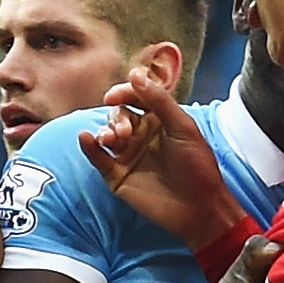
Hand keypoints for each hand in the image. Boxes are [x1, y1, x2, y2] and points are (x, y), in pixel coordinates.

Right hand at [79, 68, 246, 255]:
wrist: (197, 208)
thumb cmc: (197, 167)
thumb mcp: (182, 127)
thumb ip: (158, 101)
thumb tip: (135, 74)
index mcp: (160, 120)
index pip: (136, 98)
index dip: (125, 92)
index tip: (115, 95)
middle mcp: (142, 135)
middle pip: (119, 114)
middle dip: (118, 117)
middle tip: (125, 131)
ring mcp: (128, 155)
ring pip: (107, 134)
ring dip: (106, 131)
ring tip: (112, 140)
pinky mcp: (117, 176)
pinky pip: (98, 158)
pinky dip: (89, 147)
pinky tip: (86, 138)